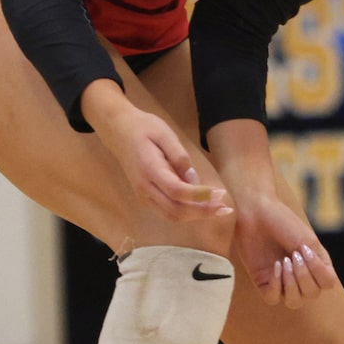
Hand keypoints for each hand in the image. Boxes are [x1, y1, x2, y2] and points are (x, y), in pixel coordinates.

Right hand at [85, 87, 229, 219]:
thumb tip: (193, 179)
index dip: (199, 195)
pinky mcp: (145, 197)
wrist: (118, 131)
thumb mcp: (165, 134)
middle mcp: (144, 188)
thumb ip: (180, 157)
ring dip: (196, 216)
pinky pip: (166, 211)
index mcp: (149, 170)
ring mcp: (142, 195)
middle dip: (202, 212)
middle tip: (225, 207)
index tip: (219, 192)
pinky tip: (203, 206)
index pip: (176, 191)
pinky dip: (186, 213)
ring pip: (171, 215)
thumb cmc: (144, 128)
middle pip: (175, 210)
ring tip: (219, 209)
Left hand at [231, 194, 334, 307]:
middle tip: (293, 256)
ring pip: (294, 302)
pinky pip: (273, 299)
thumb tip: (323, 284)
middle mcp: (301, 275)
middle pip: (312, 294)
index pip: (328, 283)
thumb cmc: (284, 222)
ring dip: (291, 284)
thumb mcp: (306, 241)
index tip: (306, 251)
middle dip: (304, 277)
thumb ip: (317, 264)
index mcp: (316, 263)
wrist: (256, 213)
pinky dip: (276, 286)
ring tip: (284, 263)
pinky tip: (275, 267)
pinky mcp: (262, 282)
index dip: (319, 272)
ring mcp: (282, 280)